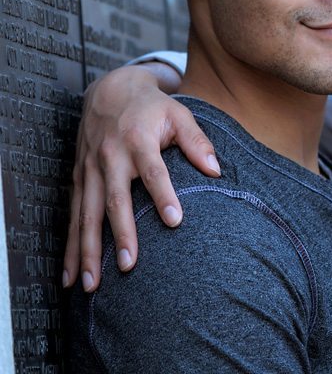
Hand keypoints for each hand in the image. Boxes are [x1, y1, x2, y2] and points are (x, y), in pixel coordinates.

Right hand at [63, 62, 220, 291]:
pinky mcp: (78, 179)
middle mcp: (109, 157)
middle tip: (129, 265)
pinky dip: (69, 247)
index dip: (163, 195)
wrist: (109, 91)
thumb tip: (217, 171)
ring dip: (87, 251)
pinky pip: (72, 217)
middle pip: (114, 200)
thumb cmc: (152, 107)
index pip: (153, 172)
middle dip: (120, 234)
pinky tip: (69, 275)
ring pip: (85, 215)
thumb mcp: (179, 114)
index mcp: (138, 140)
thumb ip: (198, 142)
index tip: (175, 221)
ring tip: (90, 285)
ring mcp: (89, 170)